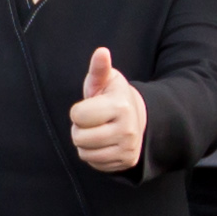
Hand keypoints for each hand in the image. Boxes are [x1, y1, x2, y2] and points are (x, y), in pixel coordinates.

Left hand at [68, 45, 144, 175]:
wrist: (138, 118)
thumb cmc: (114, 96)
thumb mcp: (107, 80)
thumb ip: (99, 68)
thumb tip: (101, 52)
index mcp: (120, 106)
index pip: (78, 116)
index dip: (79, 111)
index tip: (90, 106)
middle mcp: (127, 129)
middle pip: (79, 137)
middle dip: (80, 128)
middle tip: (93, 121)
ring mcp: (128, 148)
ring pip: (84, 152)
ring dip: (85, 142)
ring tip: (97, 130)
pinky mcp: (126, 161)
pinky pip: (94, 163)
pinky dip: (93, 154)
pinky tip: (103, 143)